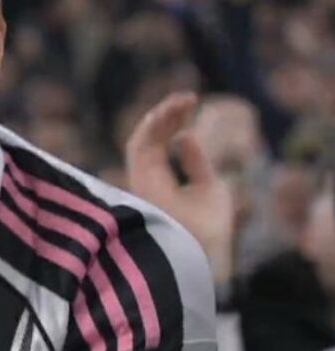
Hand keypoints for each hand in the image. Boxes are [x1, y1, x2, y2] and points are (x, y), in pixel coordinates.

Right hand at [125, 92, 234, 283]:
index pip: (158, 145)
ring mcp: (140, 180)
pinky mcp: (140, 180)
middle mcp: (145, 179)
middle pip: (148, 139)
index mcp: (158, 182)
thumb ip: (196, 163)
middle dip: (166, 116)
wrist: (203, 252)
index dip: (172, 123)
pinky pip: (139, 145)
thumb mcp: (210, 188)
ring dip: (160, 116)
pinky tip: (172, 111)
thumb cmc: (208, 228)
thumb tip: (185, 135)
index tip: (191, 105)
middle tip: (189, 98)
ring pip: (141, 138)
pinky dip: (154, 125)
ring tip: (184, 100)